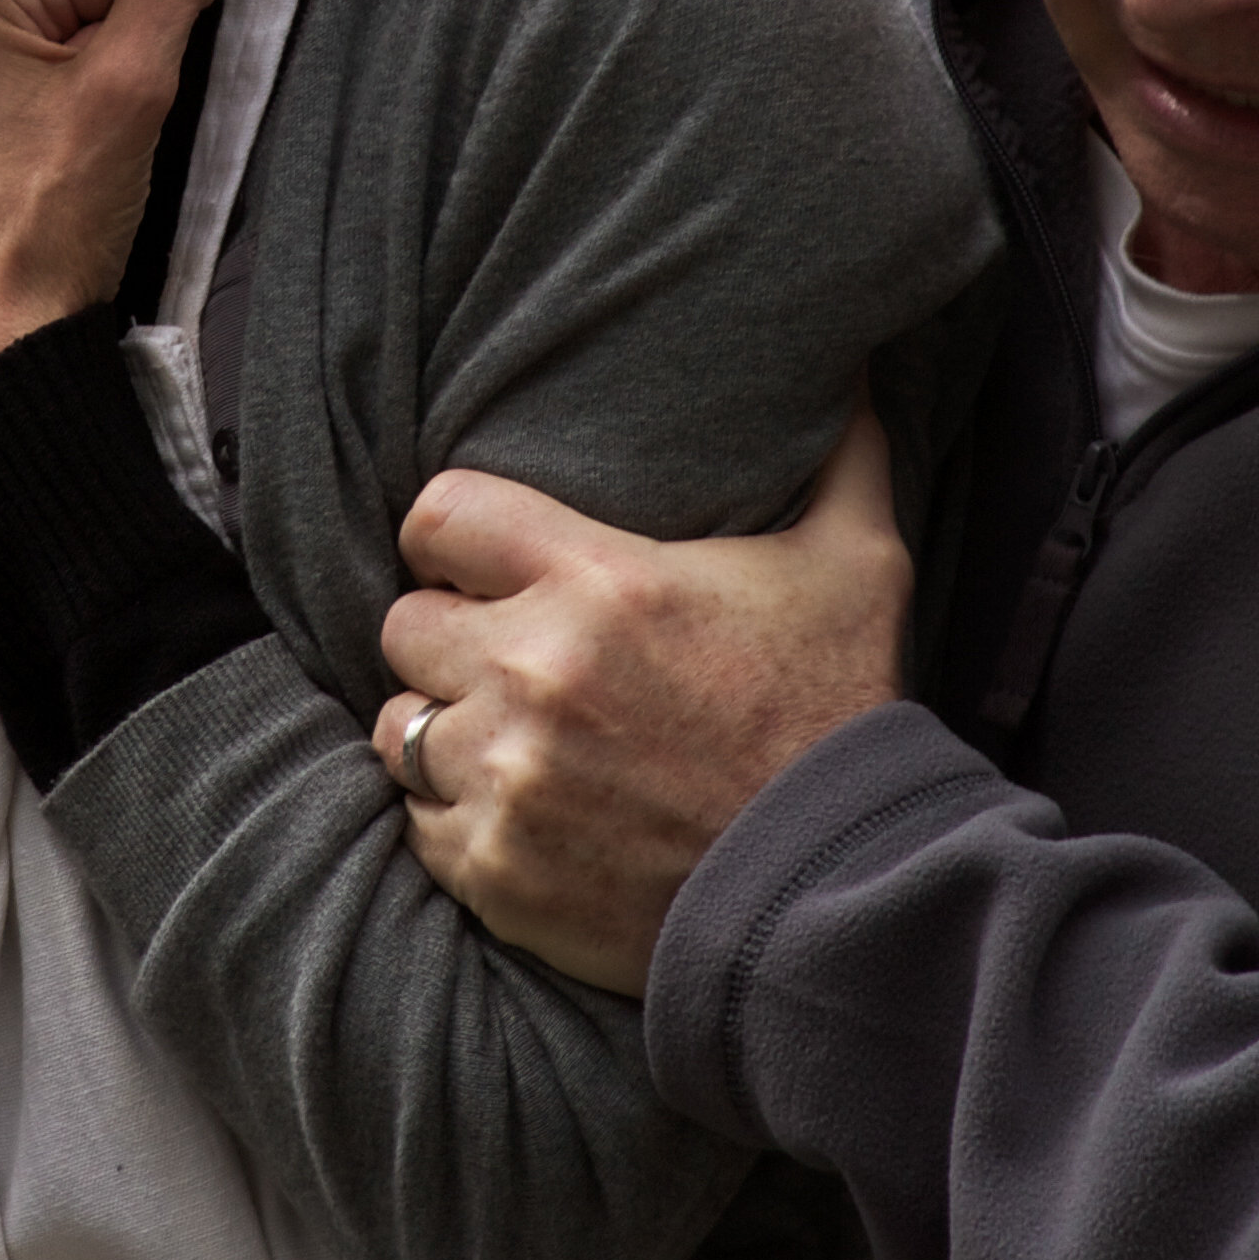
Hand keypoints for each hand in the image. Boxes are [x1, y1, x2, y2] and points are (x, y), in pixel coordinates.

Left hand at [0, 0, 240, 399]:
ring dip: (117, 84)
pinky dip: (91, 107)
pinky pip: (63, 71)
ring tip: (88, 150)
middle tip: (110, 128)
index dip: (160, 21)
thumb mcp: (129, 88)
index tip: (141, 90)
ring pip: (90, 34)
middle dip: (133, 54)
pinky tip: (76, 157)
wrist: (1, 332)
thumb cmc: (40, 228)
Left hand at [370, 404, 908, 994]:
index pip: (439, 515)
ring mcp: (505, 776)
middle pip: (404, 624)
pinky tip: (518, 810)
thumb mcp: (859, 565)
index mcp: (600, 582)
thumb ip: (842, 453)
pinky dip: (456, 816)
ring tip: (503, 735)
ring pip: (399, 725)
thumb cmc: (844, 715)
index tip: (476, 559)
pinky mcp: (494, 867)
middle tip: (503, 656)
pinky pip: (419, 822)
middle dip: (448, 636)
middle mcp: (533, 673)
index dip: (451, 534)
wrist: (841, 892)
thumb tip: (850, 368)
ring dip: (443, 725)